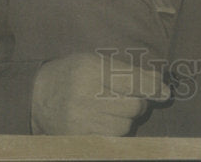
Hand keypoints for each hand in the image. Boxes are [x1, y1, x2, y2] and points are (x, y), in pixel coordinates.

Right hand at [30, 52, 169, 134]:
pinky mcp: (77, 138)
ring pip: (125, 125)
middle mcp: (85, 95)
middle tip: (132, 99)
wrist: (36, 97)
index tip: (165, 91)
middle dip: (140, 103)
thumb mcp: (95, 61)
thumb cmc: (72, 74)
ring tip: (113, 109)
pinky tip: (105, 121)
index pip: (134, 80)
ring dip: (127, 119)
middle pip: (134, 106)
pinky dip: (115, 131)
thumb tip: (162, 87)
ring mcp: (80, 120)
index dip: (154, 86)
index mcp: (91, 69)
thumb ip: (127, 71)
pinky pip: (111, 139)